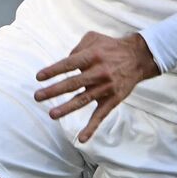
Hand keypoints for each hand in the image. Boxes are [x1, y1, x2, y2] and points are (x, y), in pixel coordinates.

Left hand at [33, 31, 160, 141]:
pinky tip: (81, 138)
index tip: (38, 77)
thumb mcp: (93, 38)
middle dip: (54, 91)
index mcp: (92, 56)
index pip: (69, 64)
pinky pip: (101, 115)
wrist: (138, 58)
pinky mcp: (113, 100)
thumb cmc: (110, 47)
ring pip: (83, 100)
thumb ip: (76, 48)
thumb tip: (63, 63)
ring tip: (52, 114)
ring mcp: (106, 88)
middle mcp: (99, 72)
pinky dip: (92, 128)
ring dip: (67, 108)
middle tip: (37, 96)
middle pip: (73, 83)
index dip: (53, 71)